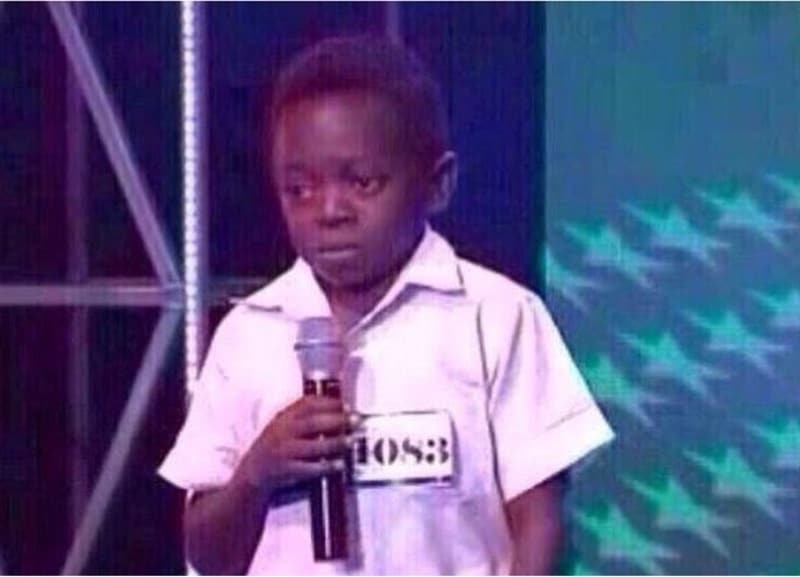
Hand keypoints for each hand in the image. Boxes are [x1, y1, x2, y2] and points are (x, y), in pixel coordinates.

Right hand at [235, 396, 353, 494]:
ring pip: (312, 446)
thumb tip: (337, 410)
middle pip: (312, 423)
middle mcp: (282, 432)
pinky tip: (340, 464)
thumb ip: (304, 417)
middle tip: (355, 420)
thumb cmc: (273, 447)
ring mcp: (283, 452)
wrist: (252, 474)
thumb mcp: (283, 425)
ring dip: (335, 443)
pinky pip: (309, 468)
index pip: (307, 404)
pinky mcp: (285, 471)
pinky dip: (326, 466)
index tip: (345, 405)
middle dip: (337, 421)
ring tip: (351, 441)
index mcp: (283, 418)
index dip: (329, 403)